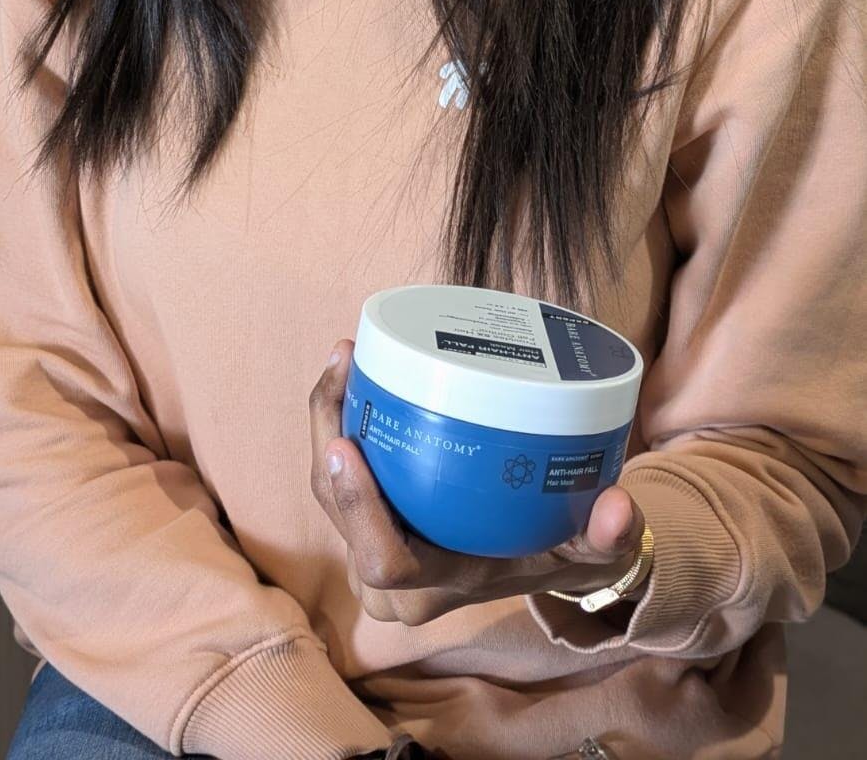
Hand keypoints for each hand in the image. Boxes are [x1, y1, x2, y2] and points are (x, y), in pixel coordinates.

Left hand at [309, 339, 646, 626]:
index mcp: (437, 588)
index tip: (347, 447)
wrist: (544, 558)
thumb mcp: (592, 548)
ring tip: (345, 357)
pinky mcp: (368, 524)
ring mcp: (374, 553)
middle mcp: (395, 582)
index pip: (382, 561)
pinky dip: (337, 422)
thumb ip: (608, 536)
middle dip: (327, 433)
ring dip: (327, 420)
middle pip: (336, 510)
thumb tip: (618, 510)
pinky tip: (349, 372)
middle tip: (345, 364)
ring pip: (327, 488)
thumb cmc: (563, 550)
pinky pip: (337, 476)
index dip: (357, 509)